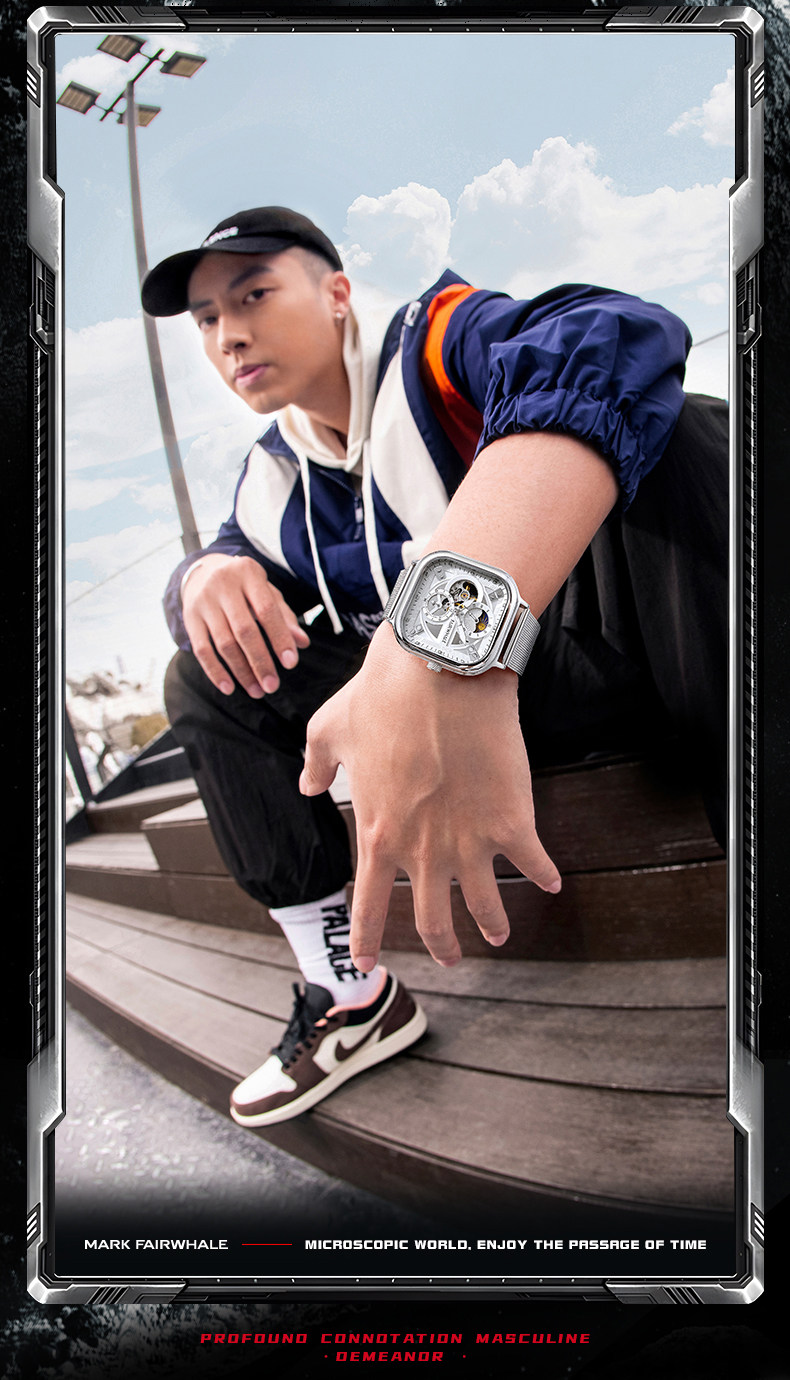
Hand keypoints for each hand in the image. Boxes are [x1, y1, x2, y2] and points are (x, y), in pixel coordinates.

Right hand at [182, 554, 309, 697]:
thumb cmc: (245, 588)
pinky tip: (229, 688)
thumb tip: (302, 643)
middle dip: (260, 662)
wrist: (203, 572)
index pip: (267, 610)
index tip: (291, 664)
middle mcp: (223, 584)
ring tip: (257, 690)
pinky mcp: (189, 617)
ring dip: (241, 671)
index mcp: (248, 573)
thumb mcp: (266, 593)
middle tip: (272, 686)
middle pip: (244, 630)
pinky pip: (201, 649)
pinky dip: (215, 671)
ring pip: (224, 643)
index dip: (279, 638)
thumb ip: (284, 617)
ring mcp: (203, 601)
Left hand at [299, 623, 560, 966]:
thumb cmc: (380, 695)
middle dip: (441, 947)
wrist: (441, 671)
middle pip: (431, 919)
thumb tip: (307, 786)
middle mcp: (422, 850)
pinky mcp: (511, 821)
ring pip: (483, 905)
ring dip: (492, 924)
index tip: (365, 964)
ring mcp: (469, 840)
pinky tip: (552, 884)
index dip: (367, 939)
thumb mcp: (329, 730)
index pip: (368, 905)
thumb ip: (316, 766)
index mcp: (377, 833)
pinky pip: (532, 863)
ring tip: (498, 933)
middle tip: (450, 959)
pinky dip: (544, 876)